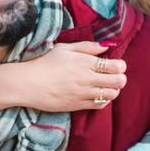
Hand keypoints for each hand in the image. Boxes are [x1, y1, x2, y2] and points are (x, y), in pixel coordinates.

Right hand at [0, 41, 127, 114]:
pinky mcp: (78, 105)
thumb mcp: (64, 48)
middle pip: (118, 81)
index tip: (116, 65)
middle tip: (114, 76)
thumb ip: (87, 47)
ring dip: (113, 90)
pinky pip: (100, 105)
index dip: (120, 65)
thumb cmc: (44, 63)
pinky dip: (104, 100)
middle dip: (120, 78)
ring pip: (112, 94)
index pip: (115, 66)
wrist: (29, 83)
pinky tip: (98, 94)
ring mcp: (83, 93)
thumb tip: (106, 46)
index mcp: (85, 62)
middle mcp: (87, 78)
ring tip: (106, 86)